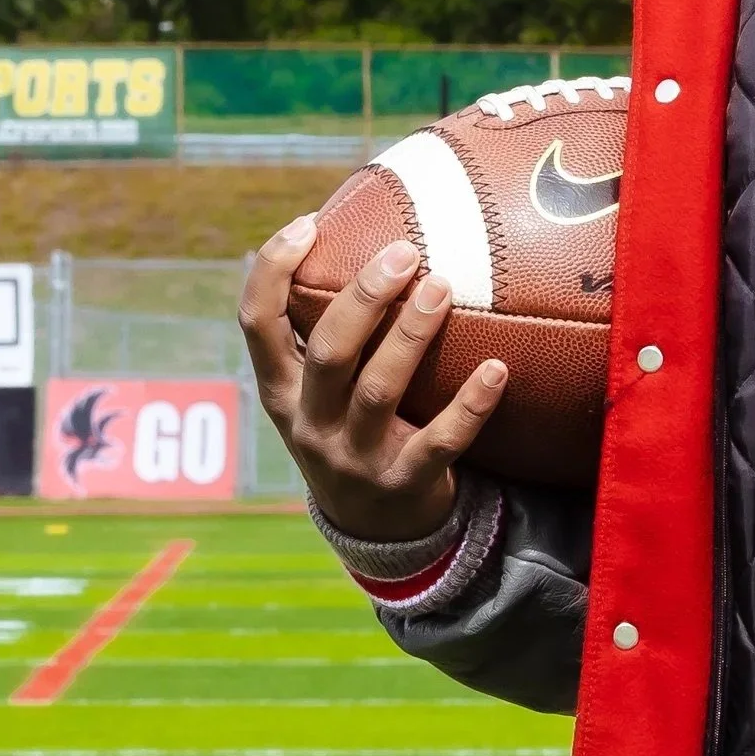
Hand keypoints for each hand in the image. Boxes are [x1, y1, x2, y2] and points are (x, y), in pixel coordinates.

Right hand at [239, 218, 507, 542]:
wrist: (375, 531)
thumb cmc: (351, 432)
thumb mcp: (320, 393)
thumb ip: (327, 333)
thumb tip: (363, 237)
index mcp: (282, 392)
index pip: (257, 325)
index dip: (272, 272)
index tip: (307, 224)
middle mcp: (310, 424)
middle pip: (328, 352)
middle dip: (363, 298)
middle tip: (404, 252)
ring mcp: (355, 458)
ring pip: (379, 391)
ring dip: (412, 336)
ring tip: (442, 286)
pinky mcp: (404, 484)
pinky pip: (441, 441)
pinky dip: (470, 405)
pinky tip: (497, 369)